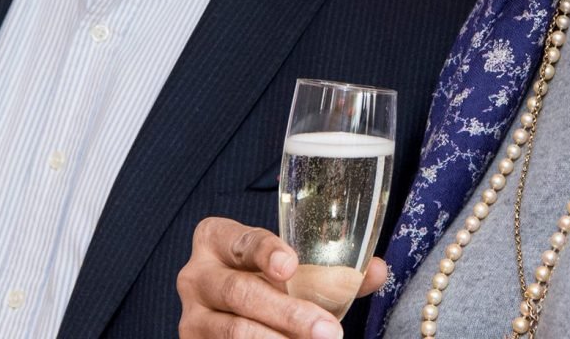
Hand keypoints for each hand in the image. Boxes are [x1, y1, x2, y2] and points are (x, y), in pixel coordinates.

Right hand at [177, 217, 387, 338]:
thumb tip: (377, 271)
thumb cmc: (264, 280)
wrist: (229, 313)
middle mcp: (196, 275)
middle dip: (288, 313)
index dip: (266, 252)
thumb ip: (331, 269)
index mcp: (217, 240)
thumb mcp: (289, 269)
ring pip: (234, 330)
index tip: (291, 266)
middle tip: (329, 330)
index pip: (242, 242)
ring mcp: (192, 316)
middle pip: (240, 292)